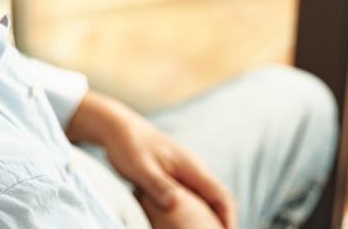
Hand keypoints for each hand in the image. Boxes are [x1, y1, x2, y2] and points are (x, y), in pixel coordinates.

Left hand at [67, 92, 236, 227]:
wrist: (118, 129)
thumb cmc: (128, 145)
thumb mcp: (140, 167)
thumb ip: (158, 185)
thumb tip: (176, 205)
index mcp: (192, 166)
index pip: (221, 195)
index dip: (229, 217)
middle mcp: (195, 169)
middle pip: (219, 198)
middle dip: (223, 220)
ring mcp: (187, 172)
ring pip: (208, 198)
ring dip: (211, 217)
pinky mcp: (177, 176)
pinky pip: (195, 197)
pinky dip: (198, 212)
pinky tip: (188, 225)